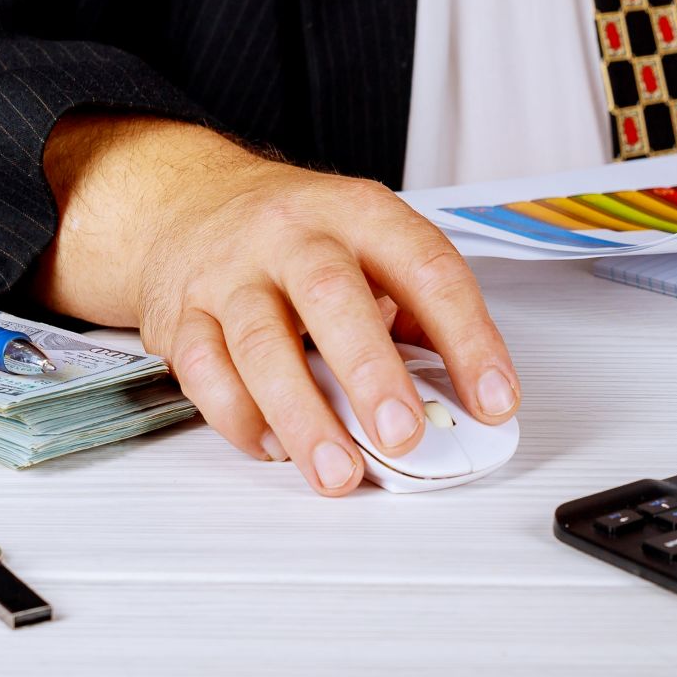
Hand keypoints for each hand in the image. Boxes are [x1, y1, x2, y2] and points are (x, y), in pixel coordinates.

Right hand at [33, 115, 519, 495]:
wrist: (190, 204)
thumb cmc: (296, 236)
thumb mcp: (368, 244)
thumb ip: (414, 312)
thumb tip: (459, 395)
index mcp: (359, 214)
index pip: (428, 269)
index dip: (469, 338)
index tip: (494, 399)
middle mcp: (292, 236)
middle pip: (333, 297)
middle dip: (372, 374)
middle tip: (403, 436)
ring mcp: (231, 274)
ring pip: (261, 344)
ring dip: (304, 418)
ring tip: (339, 472)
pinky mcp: (181, 316)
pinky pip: (204, 373)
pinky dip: (241, 420)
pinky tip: (276, 448)